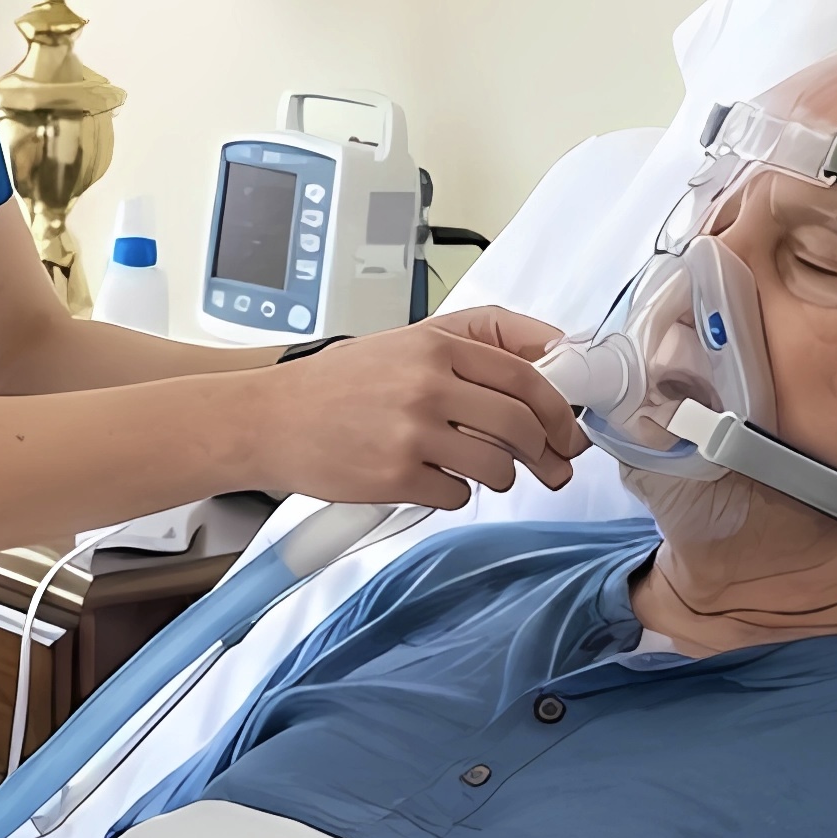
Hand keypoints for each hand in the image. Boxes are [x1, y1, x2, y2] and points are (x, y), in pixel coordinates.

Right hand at [259, 306, 582, 511]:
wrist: (269, 419)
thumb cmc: (336, 384)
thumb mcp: (406, 343)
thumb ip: (474, 348)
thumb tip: (549, 364)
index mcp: (435, 347)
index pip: (527, 377)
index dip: (559, 409)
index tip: (567, 429)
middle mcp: (427, 386)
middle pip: (522, 425)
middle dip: (546, 452)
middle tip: (550, 465)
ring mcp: (411, 434)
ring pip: (498, 467)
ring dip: (501, 476)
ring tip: (478, 471)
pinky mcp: (395, 477)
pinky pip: (458, 494)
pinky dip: (453, 492)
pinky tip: (428, 478)